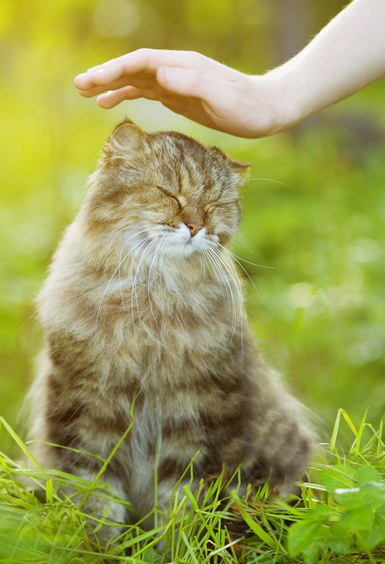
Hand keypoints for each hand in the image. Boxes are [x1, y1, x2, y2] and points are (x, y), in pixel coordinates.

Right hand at [74, 49, 294, 138]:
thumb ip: (193, 84)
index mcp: (182, 66)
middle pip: (132, 68)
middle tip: (78, 85)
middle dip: (104, 75)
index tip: (92, 81)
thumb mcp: (222, 98)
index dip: (115, 70)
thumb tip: (160, 74)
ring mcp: (176, 82)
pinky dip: (126, 95)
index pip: (141, 63)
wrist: (266, 109)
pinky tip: (112, 103)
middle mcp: (175, 70)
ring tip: (86, 94)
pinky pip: (146, 92)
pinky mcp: (179, 96)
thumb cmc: (247, 106)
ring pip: (136, 80)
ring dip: (111, 85)